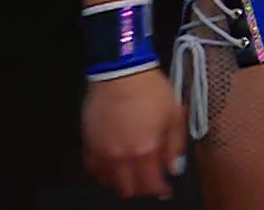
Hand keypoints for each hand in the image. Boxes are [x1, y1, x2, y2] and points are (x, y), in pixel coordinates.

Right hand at [81, 69, 187, 199]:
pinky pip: (92, 169)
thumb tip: (174, 169)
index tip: (166, 190)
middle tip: (150, 183)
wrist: (121, 73)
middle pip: (129, 187)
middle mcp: (121, 156)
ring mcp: (102, 152)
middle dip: (142, 189)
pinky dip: (102, 174)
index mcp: (146, 150)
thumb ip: (175, 145)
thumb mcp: (175, 115)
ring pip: (109, 181)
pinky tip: (111, 170)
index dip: (160, 190)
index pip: (151, 183)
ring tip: (132, 177)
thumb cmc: (152, 91)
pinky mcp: (88, 143)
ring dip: (122, 184)